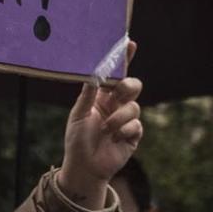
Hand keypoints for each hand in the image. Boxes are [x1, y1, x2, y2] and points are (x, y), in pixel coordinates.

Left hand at [57, 41, 141, 208]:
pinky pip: (135, 125)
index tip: (129, 43)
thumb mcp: (77, 115)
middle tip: (119, 92)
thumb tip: (93, 74)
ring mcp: (125, 120)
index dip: (123, 59)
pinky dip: (124, 130)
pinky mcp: (133, 135)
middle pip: (132, 86)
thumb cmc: (77, 141)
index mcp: (101, 97)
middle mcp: (115, 106)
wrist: (84, 167)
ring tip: (106, 128)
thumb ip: (87, 95)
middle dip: (128, 86)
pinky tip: (114, 138)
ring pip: (134, 107)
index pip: (115, 75)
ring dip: (119, 117)